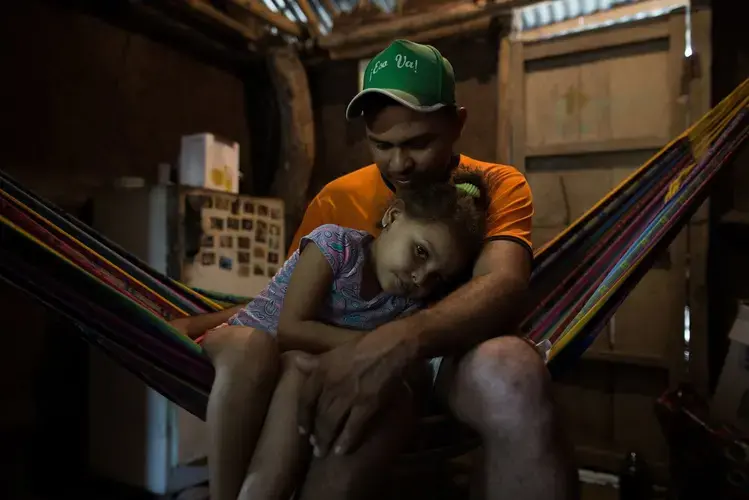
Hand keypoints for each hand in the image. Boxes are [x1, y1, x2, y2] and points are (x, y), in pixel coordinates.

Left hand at [295, 323, 416, 456]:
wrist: (392, 346)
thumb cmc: (366, 345)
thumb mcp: (337, 350)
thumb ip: (317, 361)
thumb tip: (297, 363)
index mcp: (322, 370)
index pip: (305, 399)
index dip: (302, 417)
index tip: (302, 431)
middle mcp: (330, 385)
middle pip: (318, 414)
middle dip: (315, 433)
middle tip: (315, 447)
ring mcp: (348, 395)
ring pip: (331, 423)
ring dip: (326, 440)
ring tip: (323, 453)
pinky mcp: (366, 404)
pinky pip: (353, 427)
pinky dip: (346, 440)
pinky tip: (342, 451)